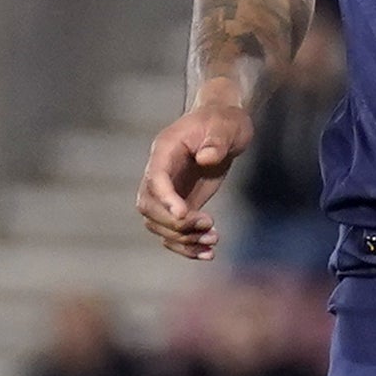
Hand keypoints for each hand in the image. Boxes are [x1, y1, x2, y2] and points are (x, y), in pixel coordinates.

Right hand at [139, 98, 254, 259]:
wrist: (225, 126)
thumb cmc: (224, 122)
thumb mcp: (226, 126)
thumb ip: (217, 141)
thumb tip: (207, 158)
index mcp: (165, 150)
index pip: (155, 178)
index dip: (166, 199)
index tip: (185, 215)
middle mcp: (159, 172)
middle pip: (149, 207)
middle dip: (175, 223)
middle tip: (209, 224)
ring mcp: (167, 191)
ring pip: (158, 224)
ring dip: (182, 239)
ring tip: (213, 240)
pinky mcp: (180, 204)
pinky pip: (173, 231)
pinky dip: (186, 246)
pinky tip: (208, 254)